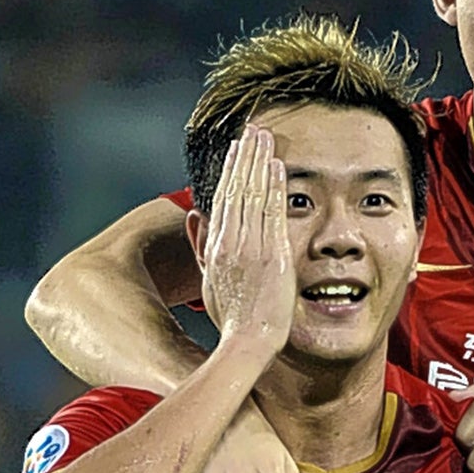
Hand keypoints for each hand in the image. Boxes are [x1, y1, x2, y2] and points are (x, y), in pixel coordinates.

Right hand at [201, 126, 294, 356]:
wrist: (246, 343)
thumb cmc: (232, 319)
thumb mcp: (209, 281)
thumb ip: (202, 246)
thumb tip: (196, 215)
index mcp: (215, 248)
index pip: (223, 200)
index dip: (230, 171)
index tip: (238, 149)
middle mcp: (230, 243)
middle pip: (237, 189)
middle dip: (246, 156)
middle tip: (254, 130)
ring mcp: (250, 248)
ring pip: (253, 195)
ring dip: (260, 162)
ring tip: (266, 137)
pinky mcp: (271, 255)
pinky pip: (272, 213)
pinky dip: (274, 188)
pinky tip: (277, 167)